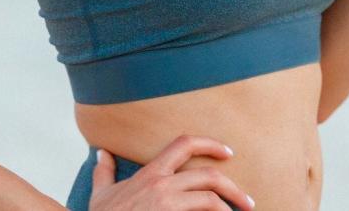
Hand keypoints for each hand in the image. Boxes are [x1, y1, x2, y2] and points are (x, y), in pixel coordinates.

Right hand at [89, 135, 254, 210]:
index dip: (210, 143)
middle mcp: (161, 186)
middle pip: (210, 176)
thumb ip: (104, 173)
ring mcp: (166, 206)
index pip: (185, 144)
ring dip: (228, 208)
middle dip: (234, 188)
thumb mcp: (101, 195)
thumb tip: (101, 153)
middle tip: (247, 201)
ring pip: (210, 199)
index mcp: (150, 174)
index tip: (228, 152)